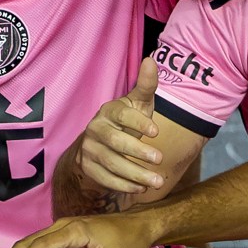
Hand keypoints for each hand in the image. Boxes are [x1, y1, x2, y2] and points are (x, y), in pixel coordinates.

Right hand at [78, 59, 167, 197]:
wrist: (99, 145)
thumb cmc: (126, 121)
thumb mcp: (138, 103)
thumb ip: (146, 85)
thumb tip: (151, 59)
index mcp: (109, 111)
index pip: (122, 115)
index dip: (138, 123)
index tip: (156, 132)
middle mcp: (96, 129)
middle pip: (115, 142)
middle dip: (138, 151)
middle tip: (160, 160)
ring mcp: (89, 149)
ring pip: (111, 163)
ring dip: (135, 174)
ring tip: (157, 182)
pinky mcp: (88, 167)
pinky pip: (105, 179)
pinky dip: (123, 185)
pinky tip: (141, 188)